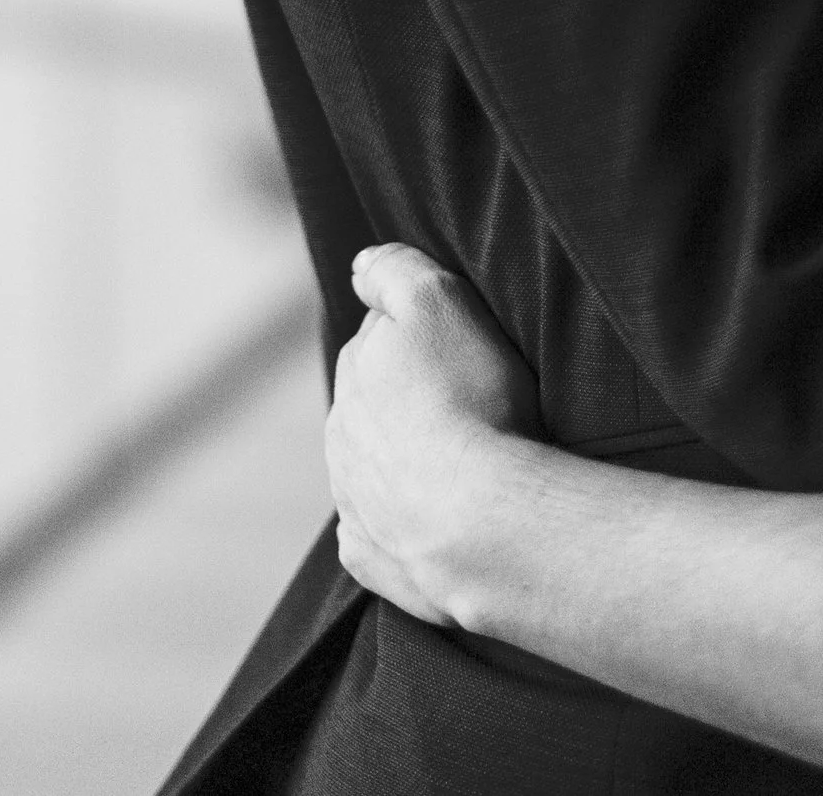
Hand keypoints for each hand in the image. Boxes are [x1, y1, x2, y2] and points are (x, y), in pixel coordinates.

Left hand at [327, 242, 540, 628]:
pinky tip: (434, 520)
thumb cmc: (471, 403)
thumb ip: (395, 271)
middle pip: (374, 401)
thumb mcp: (439, 302)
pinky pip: (375, 531)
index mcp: (354, 369)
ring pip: (372, 465)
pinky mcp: (369, 555)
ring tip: (463, 466)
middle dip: (407, 398)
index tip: (461, 349)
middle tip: (470, 405)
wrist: (482, 522)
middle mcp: (340, 432)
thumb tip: (360, 267)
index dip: (423, 337)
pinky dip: (397, 521)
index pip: (380, 334)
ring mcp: (351, 499)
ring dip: (404, 459)